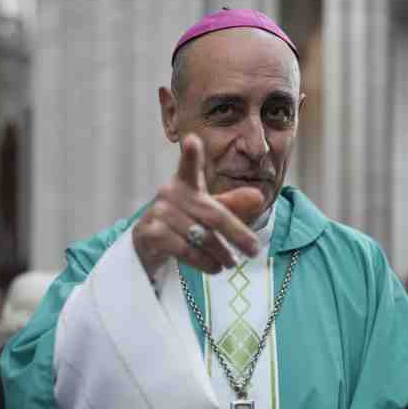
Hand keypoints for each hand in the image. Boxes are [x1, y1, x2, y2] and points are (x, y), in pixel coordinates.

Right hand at [132, 134, 262, 278]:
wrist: (148, 245)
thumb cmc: (184, 222)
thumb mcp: (209, 211)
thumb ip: (232, 204)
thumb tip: (258, 197)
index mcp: (185, 183)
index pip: (189, 167)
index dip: (190, 154)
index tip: (192, 140)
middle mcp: (169, 194)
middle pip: (213, 215)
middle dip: (237, 234)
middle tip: (254, 250)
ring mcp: (158, 214)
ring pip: (201, 237)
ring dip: (220, 253)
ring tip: (231, 263)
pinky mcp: (151, 234)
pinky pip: (185, 250)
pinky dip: (204, 262)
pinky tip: (214, 268)